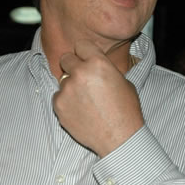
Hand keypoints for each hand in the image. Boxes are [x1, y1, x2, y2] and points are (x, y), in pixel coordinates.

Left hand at [53, 40, 143, 156]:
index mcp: (98, 63)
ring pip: (62, 81)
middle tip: (82, 80)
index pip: (80, 45)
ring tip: (86, 102)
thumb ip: (104, 69)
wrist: (120, 138)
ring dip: (71, 87)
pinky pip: (58, 97)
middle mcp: (80, 73)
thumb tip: (94, 65)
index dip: (84, 53)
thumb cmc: (126, 111)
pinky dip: (66, 103)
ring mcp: (67, 89)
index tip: (85, 60)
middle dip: (73, 67)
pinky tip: (80, 111)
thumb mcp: (123, 81)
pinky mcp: (58, 105)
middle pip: (65, 59)